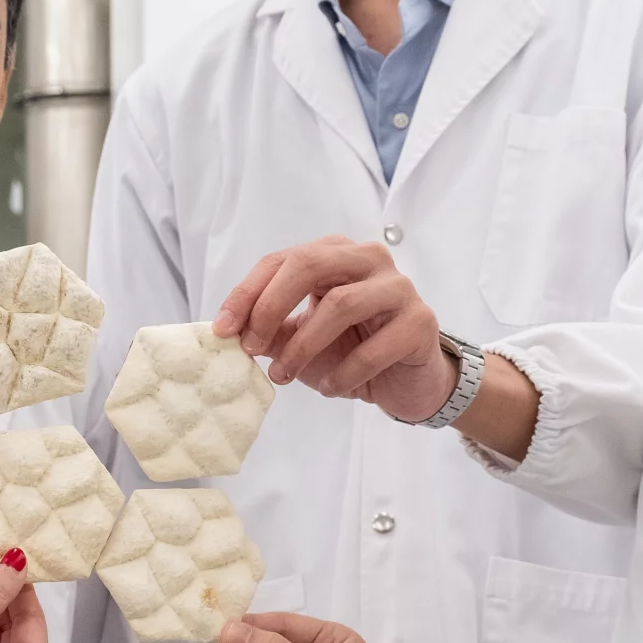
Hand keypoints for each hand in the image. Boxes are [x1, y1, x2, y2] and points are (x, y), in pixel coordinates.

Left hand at [213, 238, 453, 422]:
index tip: (222, 329)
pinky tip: (331, 388)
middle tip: (250, 348)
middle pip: (310, 264)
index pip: (282, 260)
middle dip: (271, 306)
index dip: (247, 293)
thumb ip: (269, 329)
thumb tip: (228, 330)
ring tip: (284, 376)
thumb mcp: (301, 338)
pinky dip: (343, 373)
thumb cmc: (351, 351)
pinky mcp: (420, 323)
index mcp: (336, 254)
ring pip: (341, 304)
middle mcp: (369, 259)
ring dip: (303, 346)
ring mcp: (399, 288)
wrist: (407, 381)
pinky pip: (374, 348)